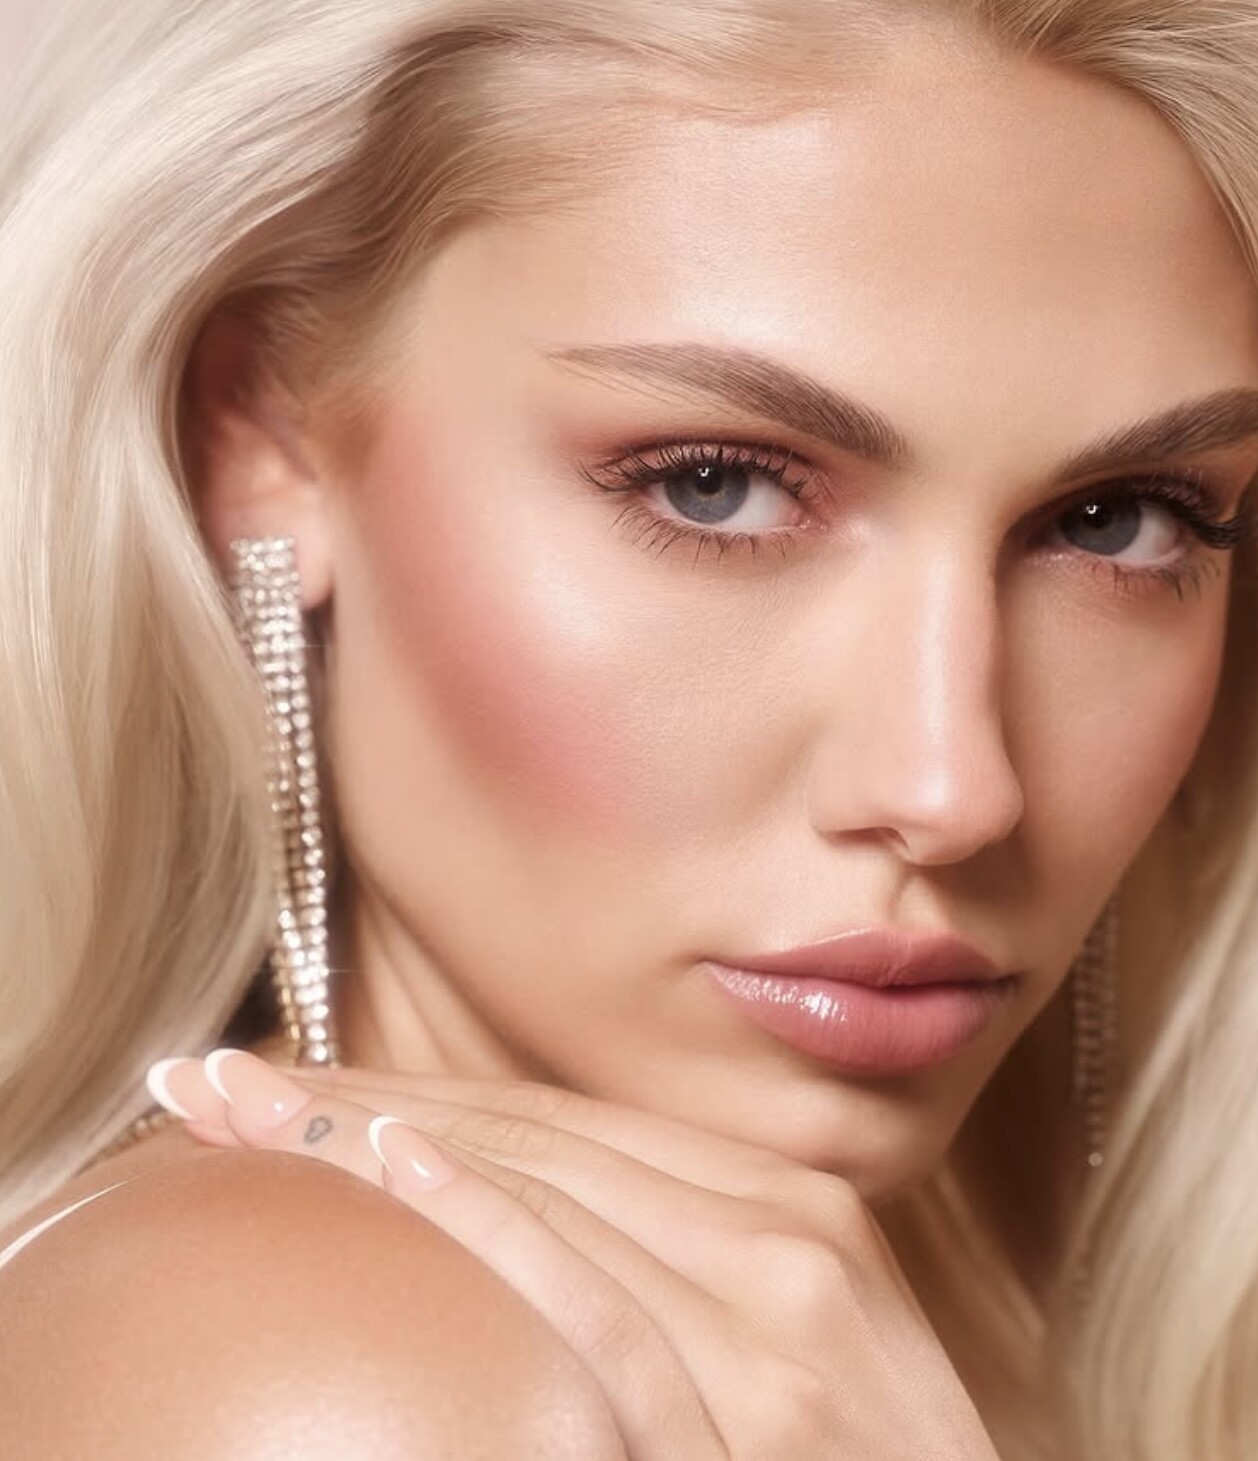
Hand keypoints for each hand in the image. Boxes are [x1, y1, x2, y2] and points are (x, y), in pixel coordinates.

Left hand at [147, 1051, 999, 1460]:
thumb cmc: (861, 1453)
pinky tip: (406, 1174)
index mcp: (776, 1195)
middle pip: (531, 1137)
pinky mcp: (757, 1414)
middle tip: (217, 1081)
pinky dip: (504, 1228)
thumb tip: (523, 1208)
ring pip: (551, 1191)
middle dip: (363, 1101)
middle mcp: (777, 1226)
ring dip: (389, 1142)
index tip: (287, 1079)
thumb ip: (674, 1250)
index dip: (411, 1089)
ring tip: (258, 1113)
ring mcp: (772, 1315)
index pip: (555, 1120)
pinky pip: (605, 1304)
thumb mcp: (778, 1323)